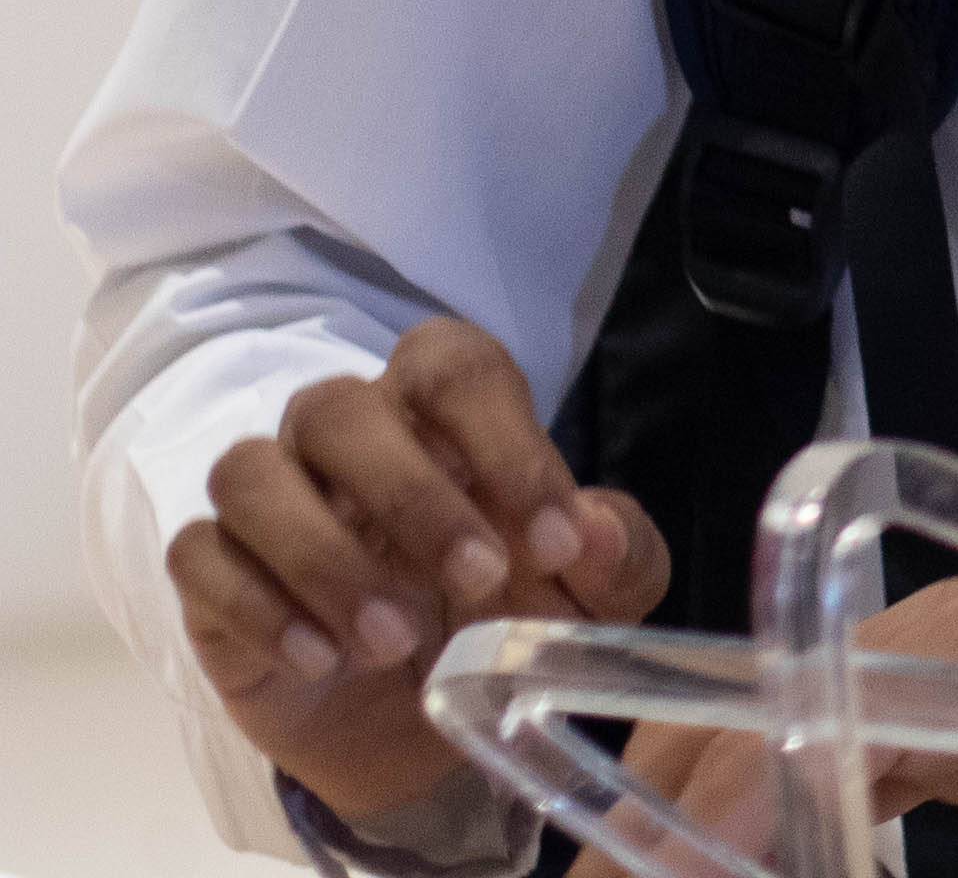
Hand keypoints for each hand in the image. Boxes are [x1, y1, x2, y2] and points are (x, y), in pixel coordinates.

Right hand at [166, 317, 676, 829]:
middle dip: (412, 497)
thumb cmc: (510, 622)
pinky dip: (261, 608)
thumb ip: (615, 553)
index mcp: (441, 413)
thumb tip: (594, 532)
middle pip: (338, 408)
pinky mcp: (212, 576)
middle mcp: (344, 438)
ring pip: (249, 472)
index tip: (554, 542)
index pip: (453, 366)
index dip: (506, 442)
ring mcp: (270, 501)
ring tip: (394, 640)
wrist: (427, 733)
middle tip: (478, 582)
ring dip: (323, 557)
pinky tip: (322, 661)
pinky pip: (200, 555)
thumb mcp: (595, 598)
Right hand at [627, 572, 957, 877]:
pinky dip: (807, 833)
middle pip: (740, 742)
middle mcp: (935, 641)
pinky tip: (792, 873)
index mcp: (950, 656)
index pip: (740, 743)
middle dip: (673, 845)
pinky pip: (860, 767)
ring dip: (733, 838)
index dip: (663, 843)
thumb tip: (856, 877)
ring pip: (791, 755)